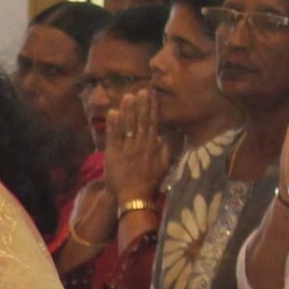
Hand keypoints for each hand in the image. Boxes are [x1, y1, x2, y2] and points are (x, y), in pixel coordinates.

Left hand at [102, 88, 170, 215]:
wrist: (133, 198)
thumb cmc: (149, 181)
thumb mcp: (165, 165)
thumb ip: (169, 147)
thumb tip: (175, 132)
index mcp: (152, 146)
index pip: (152, 123)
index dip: (152, 108)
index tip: (152, 95)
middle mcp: (140, 145)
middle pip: (140, 121)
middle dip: (141, 105)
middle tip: (141, 90)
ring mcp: (126, 150)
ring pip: (127, 127)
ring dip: (127, 111)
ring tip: (127, 96)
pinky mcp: (113, 155)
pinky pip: (113, 137)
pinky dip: (113, 125)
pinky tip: (113, 112)